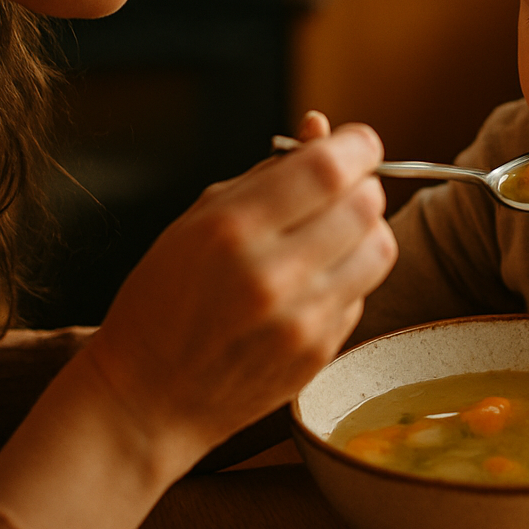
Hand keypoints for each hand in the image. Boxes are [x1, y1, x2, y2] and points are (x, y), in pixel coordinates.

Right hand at [83, 113, 395, 468]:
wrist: (148, 398)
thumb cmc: (163, 301)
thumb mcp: (196, 221)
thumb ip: (267, 175)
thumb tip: (323, 130)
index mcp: (232, 230)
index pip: (329, 168)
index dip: (357, 145)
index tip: (357, 143)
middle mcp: (272, 275)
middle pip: (366, 204)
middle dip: (361, 186)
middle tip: (339, 190)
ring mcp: (301, 320)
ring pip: (380, 248)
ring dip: (365, 231)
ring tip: (331, 235)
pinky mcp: (319, 353)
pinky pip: (363, 293)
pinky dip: (348, 277)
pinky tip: (311, 283)